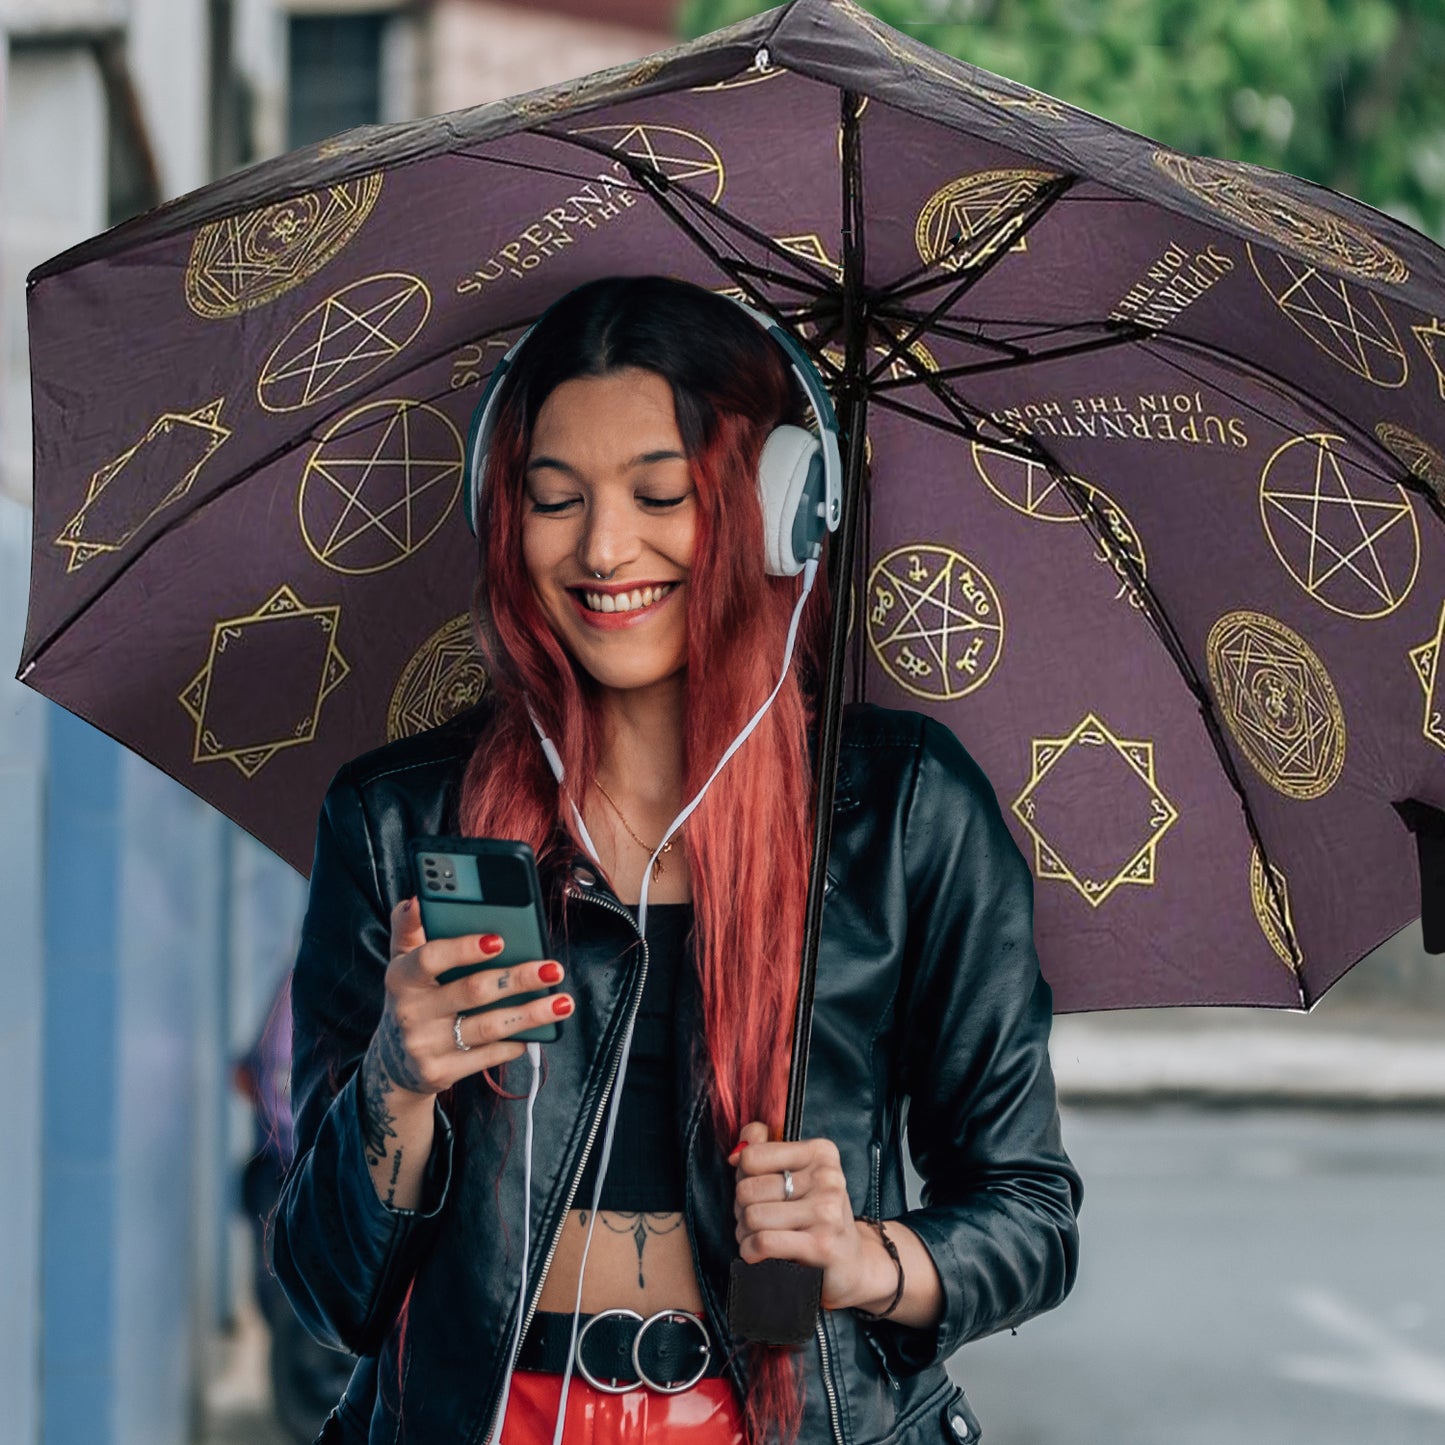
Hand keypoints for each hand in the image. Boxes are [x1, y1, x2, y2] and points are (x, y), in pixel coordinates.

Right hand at [364, 896, 572, 1099]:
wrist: (395, 1062)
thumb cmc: (414, 997)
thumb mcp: (403, 961)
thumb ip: (409, 928)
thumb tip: (416, 899)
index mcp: (402, 977)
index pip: (430, 958)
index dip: (464, 949)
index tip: (500, 940)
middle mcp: (410, 1012)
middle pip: (472, 991)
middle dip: (518, 979)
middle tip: (553, 969)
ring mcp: (425, 1046)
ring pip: (488, 1027)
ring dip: (530, 1014)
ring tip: (562, 1003)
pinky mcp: (440, 1073)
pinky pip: (488, 1056)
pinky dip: (515, 1043)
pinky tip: (536, 1032)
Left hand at [729, 1121, 879, 1311]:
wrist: (851, 1263)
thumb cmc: (815, 1216)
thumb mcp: (795, 1175)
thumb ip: (762, 1150)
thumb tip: (734, 1155)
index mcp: (820, 1152)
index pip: (751, 1157)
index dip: (743, 1178)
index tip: (757, 1192)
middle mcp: (827, 1177)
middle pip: (748, 1189)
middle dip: (741, 1209)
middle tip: (755, 1220)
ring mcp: (827, 1211)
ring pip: (752, 1216)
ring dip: (744, 1233)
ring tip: (757, 1237)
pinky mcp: (821, 1245)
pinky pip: (763, 1241)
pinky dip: (750, 1250)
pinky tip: (757, 1253)